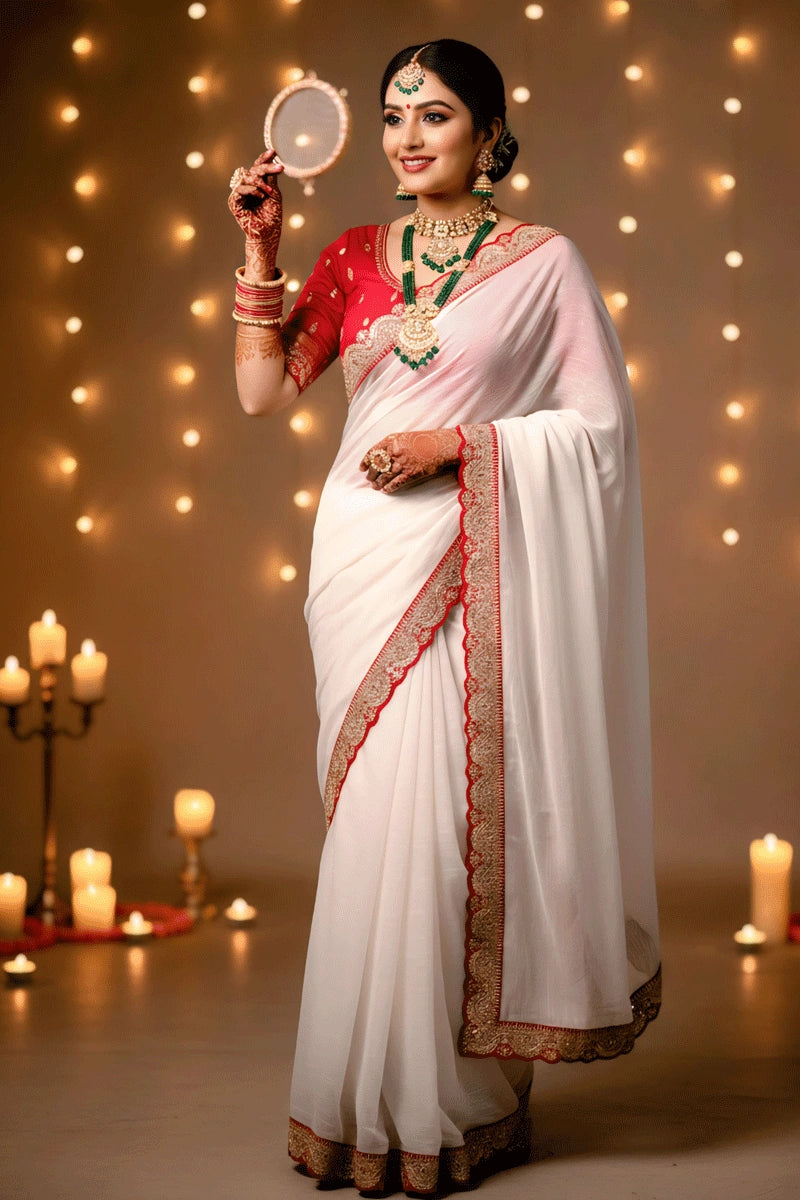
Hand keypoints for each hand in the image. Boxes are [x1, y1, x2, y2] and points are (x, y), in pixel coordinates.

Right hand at [228, 149, 283, 273]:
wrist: (268, 234)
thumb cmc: (272, 216)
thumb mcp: (274, 193)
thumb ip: (270, 178)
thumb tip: (271, 161)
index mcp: (256, 185)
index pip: (258, 167)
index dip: (264, 158)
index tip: (273, 151)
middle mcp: (247, 187)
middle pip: (252, 170)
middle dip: (266, 167)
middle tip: (279, 168)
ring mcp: (239, 194)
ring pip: (246, 177)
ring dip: (260, 182)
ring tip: (268, 192)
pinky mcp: (233, 202)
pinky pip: (240, 189)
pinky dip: (251, 191)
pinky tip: (260, 197)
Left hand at [360, 429, 460, 493]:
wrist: (443, 446)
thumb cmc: (427, 440)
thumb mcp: (407, 437)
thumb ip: (394, 444)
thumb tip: (383, 455)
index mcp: (393, 440)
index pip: (373, 452)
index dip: (365, 461)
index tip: (362, 468)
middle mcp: (395, 451)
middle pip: (377, 466)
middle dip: (371, 474)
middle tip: (369, 479)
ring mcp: (403, 463)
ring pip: (385, 476)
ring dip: (378, 483)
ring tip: (375, 487)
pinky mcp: (411, 473)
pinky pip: (396, 483)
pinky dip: (389, 488)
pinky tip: (386, 490)